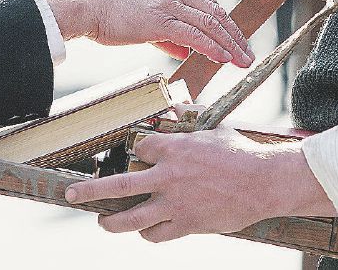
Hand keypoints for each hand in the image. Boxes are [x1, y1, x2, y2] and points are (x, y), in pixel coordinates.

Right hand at [37, 0, 252, 66]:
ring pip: (209, 23)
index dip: (224, 24)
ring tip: (242, 60)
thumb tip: (185, 49)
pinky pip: (194, 35)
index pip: (206, 5)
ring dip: (229, 43)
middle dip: (234, 35)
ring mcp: (167, 4)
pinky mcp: (159, 21)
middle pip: (214, 13)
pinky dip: (212, 47)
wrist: (85, 5)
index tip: (236, 40)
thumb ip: (166, 35)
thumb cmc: (106, 13)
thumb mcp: (141, 19)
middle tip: (247, 53)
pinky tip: (223, 58)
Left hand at [64, 129, 334, 241]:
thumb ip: (189, 120)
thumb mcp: (213, 129)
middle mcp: (168, 176)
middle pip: (119, 185)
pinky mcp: (186, 224)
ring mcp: (175, 203)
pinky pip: (156, 234)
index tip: (137, 154)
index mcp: (173, 148)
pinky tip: (145, 230)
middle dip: (91, 191)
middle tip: (72, 195)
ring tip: (103, 221)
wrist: (265, 182)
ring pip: (131, 218)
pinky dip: (148, 233)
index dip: (136, 150)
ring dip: (112, 222)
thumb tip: (176, 103)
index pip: (139, 147)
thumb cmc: (241, 153)